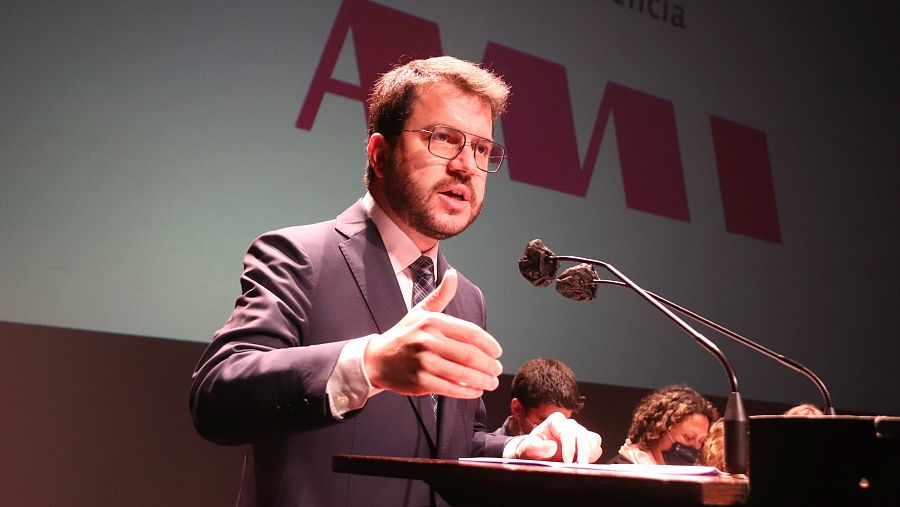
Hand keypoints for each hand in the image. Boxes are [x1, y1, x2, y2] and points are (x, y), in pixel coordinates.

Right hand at [364, 269, 502, 398]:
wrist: (377, 360)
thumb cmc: (403, 335)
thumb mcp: (420, 312)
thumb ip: (440, 295)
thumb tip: (453, 275)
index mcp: (432, 322)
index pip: (470, 332)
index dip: (488, 343)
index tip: (498, 351)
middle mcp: (428, 340)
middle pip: (469, 354)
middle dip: (489, 364)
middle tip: (497, 369)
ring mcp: (424, 362)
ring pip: (462, 373)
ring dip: (482, 380)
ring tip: (491, 381)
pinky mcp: (420, 382)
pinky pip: (450, 388)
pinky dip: (467, 391)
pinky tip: (476, 391)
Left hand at [514, 412, 602, 463]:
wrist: (536, 455)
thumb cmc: (531, 449)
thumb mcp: (526, 449)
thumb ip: (535, 447)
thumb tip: (553, 446)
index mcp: (556, 421)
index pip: (567, 432)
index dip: (569, 447)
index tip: (567, 461)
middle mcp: (570, 425)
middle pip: (583, 435)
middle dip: (583, 452)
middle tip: (579, 467)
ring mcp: (579, 433)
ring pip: (593, 439)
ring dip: (590, 454)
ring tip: (581, 466)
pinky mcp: (586, 443)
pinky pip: (596, 447)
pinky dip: (593, 456)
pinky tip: (584, 464)